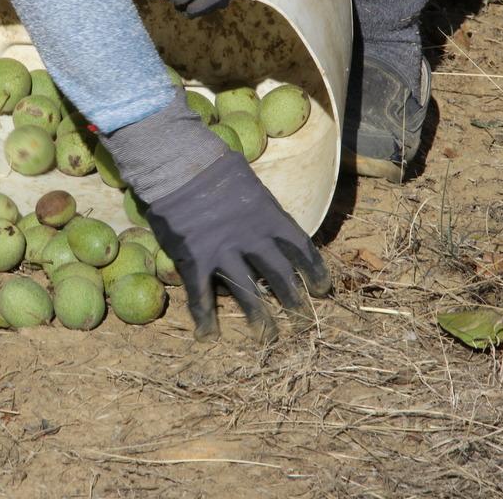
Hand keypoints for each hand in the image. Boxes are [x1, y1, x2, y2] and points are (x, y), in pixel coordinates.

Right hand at [145, 150, 331, 341]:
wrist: (178, 165)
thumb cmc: (212, 166)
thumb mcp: (249, 182)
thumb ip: (260, 206)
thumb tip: (268, 216)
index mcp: (269, 216)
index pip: (301, 249)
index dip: (314, 271)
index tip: (323, 289)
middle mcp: (252, 238)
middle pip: (280, 276)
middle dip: (294, 301)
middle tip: (303, 321)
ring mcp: (224, 251)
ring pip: (248, 293)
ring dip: (260, 318)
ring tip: (268, 337)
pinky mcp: (196, 259)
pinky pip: (201, 294)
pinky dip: (204, 317)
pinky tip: (208, 334)